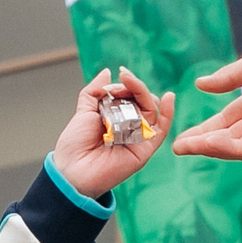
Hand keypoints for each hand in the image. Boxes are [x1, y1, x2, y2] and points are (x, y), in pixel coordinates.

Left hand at [50, 68, 176, 197]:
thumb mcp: (83, 111)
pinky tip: (168, 97)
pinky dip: (168, 113)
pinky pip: (162, 130)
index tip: (120, 76)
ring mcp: (138, 136)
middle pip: (143, 99)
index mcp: (115, 116)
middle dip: (135, 87)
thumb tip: (108, 72)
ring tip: (132, 86)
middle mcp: (129, 125)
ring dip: (145, 93)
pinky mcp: (145, 148)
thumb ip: (95, 91)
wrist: (73, 170)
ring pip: (152, 110)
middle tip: (125, 81)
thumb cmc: (75, 145)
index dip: (127, 84)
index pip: (129, 94)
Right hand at [173, 37, 241, 160]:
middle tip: (177, 148)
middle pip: (228, 136)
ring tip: (188, 146)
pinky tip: (212, 143)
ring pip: (237, 145)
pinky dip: (232, 148)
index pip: (225, 119)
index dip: (204, 128)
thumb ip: (230, 77)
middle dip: (202, 143)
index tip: (181, 136)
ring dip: (212, 147)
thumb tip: (199, 85)